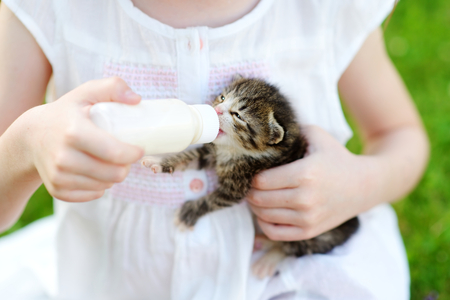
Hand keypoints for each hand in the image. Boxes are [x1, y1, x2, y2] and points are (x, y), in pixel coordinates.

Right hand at [23, 77, 143, 201]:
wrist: (31, 136)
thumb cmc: (66, 113)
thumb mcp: (86, 93)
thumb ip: (113, 87)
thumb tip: (137, 100)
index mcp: (74, 132)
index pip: (115, 154)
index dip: (134, 154)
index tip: (140, 148)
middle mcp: (64, 157)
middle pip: (114, 174)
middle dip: (126, 166)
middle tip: (125, 156)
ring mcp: (58, 176)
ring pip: (105, 186)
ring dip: (113, 176)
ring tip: (110, 162)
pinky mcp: (57, 189)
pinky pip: (92, 195)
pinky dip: (99, 187)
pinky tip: (98, 174)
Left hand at [247, 125, 379, 240]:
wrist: (364, 185)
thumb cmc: (336, 158)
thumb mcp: (317, 135)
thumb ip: (292, 129)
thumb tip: (265, 129)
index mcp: (305, 174)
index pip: (262, 180)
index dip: (251, 176)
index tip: (252, 171)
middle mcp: (305, 198)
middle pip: (259, 199)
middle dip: (250, 191)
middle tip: (249, 185)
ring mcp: (307, 218)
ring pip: (264, 216)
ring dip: (254, 206)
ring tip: (256, 196)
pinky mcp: (309, 231)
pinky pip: (274, 233)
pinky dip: (263, 224)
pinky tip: (265, 213)